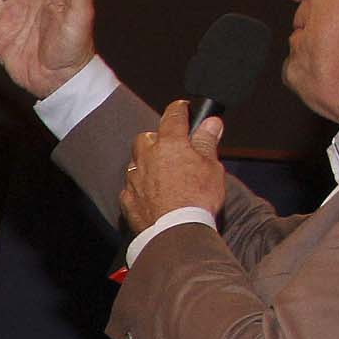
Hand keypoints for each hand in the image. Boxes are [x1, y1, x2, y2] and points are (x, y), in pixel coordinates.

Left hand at [120, 100, 227, 237]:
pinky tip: (151, 193)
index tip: (183, 107)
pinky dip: (139, 186)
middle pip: (146, 138)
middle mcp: (147, 158)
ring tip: (163, 172)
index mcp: (170, 145)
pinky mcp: (127, 199)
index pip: (173, 117)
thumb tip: (211, 122)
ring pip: (135, 162)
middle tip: (172, 147)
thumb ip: (207, 142)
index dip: (179, 109)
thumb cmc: (197, 198)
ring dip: (147, 163)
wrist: (176, 230)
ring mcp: (134, 179)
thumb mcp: (212, 166)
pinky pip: (130, 186)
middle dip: (157, 138)